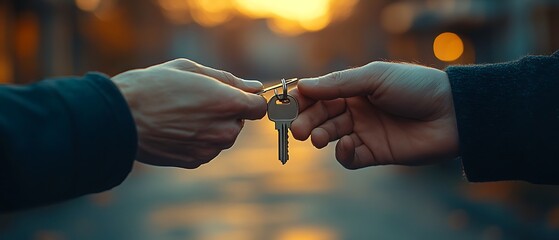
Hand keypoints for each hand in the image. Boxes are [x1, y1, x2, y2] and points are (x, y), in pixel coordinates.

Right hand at [112, 59, 266, 168]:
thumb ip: (228, 80)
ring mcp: (210, 149)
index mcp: (227, 103)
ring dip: (212, 127)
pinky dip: (198, 140)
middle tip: (198, 101)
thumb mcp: (192, 70)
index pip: (259, 107)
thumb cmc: (153, 86)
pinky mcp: (195, 161)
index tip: (239, 96)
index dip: (250, 100)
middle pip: (240, 122)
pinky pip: (207, 149)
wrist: (120, 117)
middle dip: (227, 112)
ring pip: (223, 137)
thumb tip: (254, 87)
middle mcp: (223, 130)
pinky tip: (176, 129)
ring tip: (182, 114)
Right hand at [290, 62, 458, 168]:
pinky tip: (347, 144)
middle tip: (296, 129)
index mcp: (354, 88)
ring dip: (318, 135)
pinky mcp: (375, 153)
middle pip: (320, 116)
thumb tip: (302, 85)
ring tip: (314, 137)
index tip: (284, 104)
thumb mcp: (374, 76)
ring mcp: (365, 131)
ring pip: (330, 135)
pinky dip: (343, 153)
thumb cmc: (415, 87)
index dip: (301, 99)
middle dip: (305, 121)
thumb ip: (338, 83)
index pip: (320, 93)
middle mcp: (356, 109)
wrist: (451, 114)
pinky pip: (350, 157)